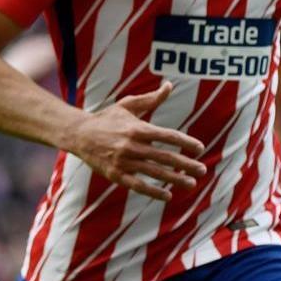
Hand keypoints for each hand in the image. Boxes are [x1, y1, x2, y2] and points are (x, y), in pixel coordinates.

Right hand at [67, 82, 206, 200]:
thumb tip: (170, 85)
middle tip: (202, 170)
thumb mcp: (127, 105)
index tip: (200, 148)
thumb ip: (151, 98)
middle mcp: (131, 146)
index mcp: (137, 128)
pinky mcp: (115, 175)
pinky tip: (168, 196)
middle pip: (165, 156)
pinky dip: (154, 192)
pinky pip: (138, 185)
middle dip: (186, 164)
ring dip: (175, 179)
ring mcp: (123, 162)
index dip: (185, 142)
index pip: (167, 135)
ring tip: (192, 184)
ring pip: (154, 173)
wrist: (78, 134)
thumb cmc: (106, 119)